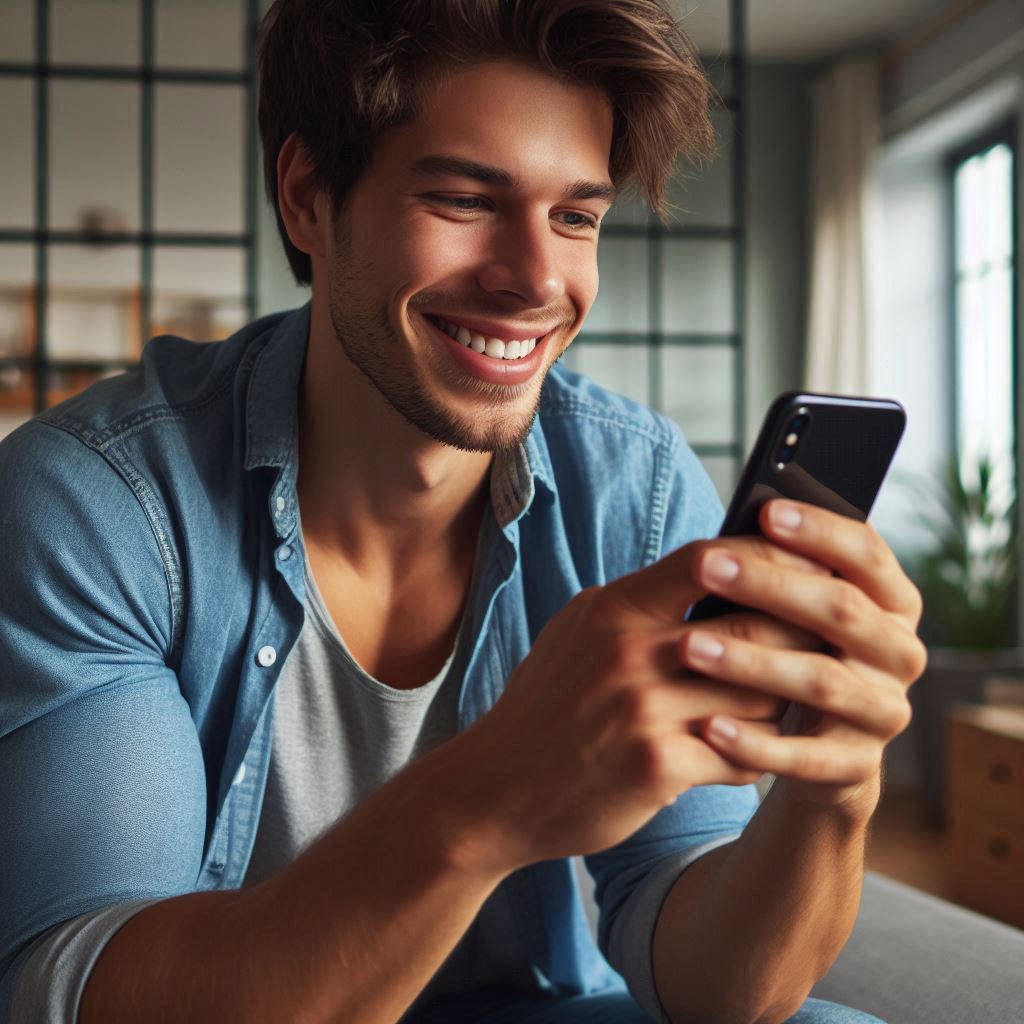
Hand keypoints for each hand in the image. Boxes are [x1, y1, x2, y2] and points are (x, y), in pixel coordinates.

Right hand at [454, 535, 825, 874]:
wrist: (497, 789)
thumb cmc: (546, 705)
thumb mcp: (578, 633)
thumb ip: (639, 604)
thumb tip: (709, 574)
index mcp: (613, 610)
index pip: (706, 560)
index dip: (767, 555)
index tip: (808, 560)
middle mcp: (629, 653)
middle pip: (746, 625)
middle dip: (800, 629)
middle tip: (838, 633)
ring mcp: (642, 710)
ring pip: (755, 694)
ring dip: (784, 699)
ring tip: (804, 698)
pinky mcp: (656, 766)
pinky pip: (739, 753)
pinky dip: (757, 754)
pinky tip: (758, 754)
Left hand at [679, 499, 926, 815]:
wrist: (820, 749)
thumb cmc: (796, 651)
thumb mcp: (798, 611)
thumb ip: (785, 572)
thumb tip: (738, 525)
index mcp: (893, 601)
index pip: (867, 554)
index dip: (820, 531)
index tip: (766, 512)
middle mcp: (900, 653)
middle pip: (840, 611)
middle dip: (770, 585)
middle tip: (705, 566)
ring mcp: (882, 712)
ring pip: (819, 681)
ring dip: (750, 662)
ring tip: (689, 646)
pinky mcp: (855, 764)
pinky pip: (804, 756)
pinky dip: (754, 741)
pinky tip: (708, 725)